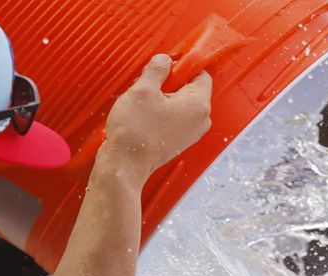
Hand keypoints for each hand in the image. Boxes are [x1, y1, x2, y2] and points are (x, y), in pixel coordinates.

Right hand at [102, 54, 212, 183]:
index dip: (182, 66)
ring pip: (181, 104)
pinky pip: (175, 118)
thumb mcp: (143, 89)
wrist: (126, 164)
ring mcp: (191, 133)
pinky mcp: (180, 141)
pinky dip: (162, 112)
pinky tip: (144, 115)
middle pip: (190, 89)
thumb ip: (157, 69)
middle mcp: (201, 120)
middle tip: (148, 85)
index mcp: (198, 105)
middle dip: (169, 83)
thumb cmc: (136, 131)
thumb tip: (164, 60)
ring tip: (143, 102)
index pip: (201, 75)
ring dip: (163, 98)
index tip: (165, 66)